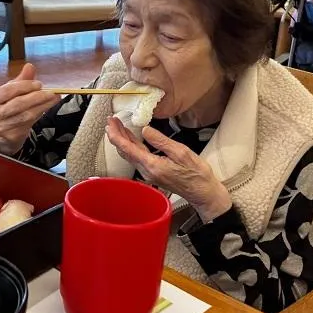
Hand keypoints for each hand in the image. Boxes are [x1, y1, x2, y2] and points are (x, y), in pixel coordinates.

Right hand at [0, 63, 57, 155]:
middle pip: (17, 104)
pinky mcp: (11, 136)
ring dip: (42, 105)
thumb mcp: (9, 93)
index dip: (24, 86)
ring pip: (25, 114)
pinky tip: (46, 108)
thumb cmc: (4, 108)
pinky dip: (39, 114)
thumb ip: (19, 80)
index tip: (39, 84)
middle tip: (50, 92)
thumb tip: (29, 66)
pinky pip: (29, 123)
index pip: (6, 91)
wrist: (3, 135)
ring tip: (53, 98)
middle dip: (36, 96)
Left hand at [106, 117, 231, 221]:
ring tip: (118, 126)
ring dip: (123, 140)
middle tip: (111, 120)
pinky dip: (131, 146)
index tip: (110, 123)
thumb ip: (160, 141)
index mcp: (152, 165)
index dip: (116, 134)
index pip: (127, 148)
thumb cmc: (196, 173)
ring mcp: (148, 173)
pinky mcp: (152, 173)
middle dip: (116, 135)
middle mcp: (146, 171)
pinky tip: (131, 138)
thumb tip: (144, 130)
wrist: (202, 192)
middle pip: (125, 151)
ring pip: (130, 154)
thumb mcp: (181, 152)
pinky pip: (137, 158)